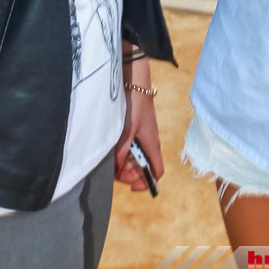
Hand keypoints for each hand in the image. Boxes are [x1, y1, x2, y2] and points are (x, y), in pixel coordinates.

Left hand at [114, 62, 162, 192]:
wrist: (134, 80)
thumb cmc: (134, 105)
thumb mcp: (126, 131)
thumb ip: (121, 152)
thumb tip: (116, 170)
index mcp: (152, 145)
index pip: (156, 171)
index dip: (147, 182)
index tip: (131, 187)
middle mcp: (149, 142)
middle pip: (144, 166)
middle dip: (130, 173)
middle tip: (115, 171)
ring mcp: (142, 134)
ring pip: (136, 157)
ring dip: (125, 162)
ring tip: (112, 161)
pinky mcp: (136, 127)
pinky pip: (131, 146)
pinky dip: (123, 151)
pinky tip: (112, 148)